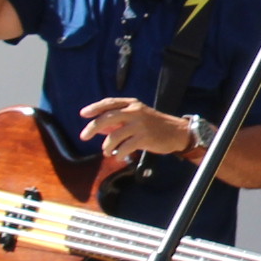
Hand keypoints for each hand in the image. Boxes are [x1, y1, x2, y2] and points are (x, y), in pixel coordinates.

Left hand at [79, 98, 196, 158]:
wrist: (177, 132)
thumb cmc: (153, 125)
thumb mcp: (136, 118)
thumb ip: (117, 122)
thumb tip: (97, 128)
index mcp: (131, 104)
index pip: (109, 103)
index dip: (95, 108)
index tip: (83, 114)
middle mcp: (135, 111)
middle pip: (108, 117)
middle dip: (93, 127)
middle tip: (83, 136)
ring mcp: (140, 124)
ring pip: (114, 135)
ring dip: (106, 146)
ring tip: (106, 152)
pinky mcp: (145, 138)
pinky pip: (125, 147)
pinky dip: (118, 154)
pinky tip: (118, 156)